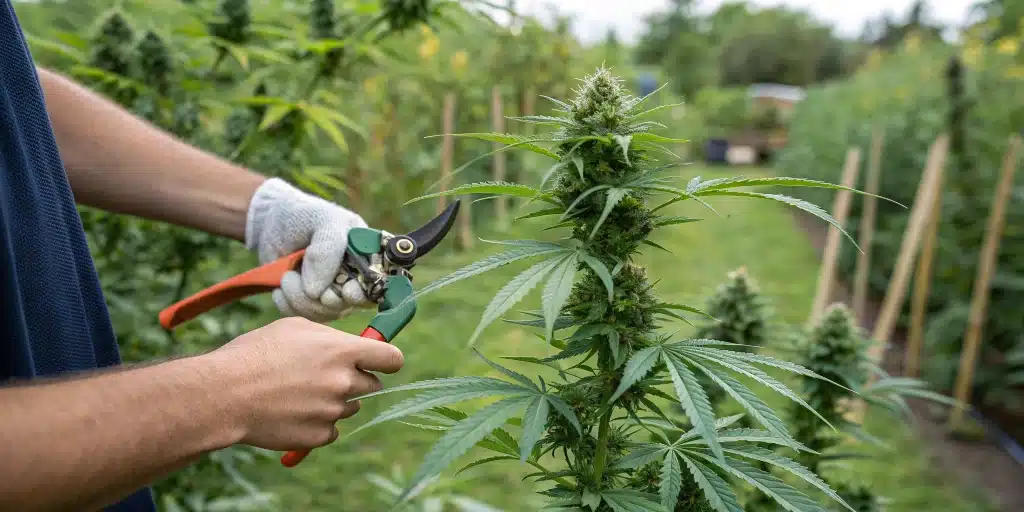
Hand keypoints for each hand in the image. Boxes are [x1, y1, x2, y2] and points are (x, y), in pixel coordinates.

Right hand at [207, 317, 404, 450]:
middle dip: (355, 380)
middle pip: (372, 384)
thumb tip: (348, 346)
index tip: (382, 362)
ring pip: (350, 407)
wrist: (224, 394)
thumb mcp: (295, 328)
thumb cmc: (255, 354)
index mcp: (342, 351)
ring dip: (334, 402)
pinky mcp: (319, 436)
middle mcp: (344, 382)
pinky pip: (331, 430)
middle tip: (324, 376)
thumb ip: (330, 338)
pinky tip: (292, 412)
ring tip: (298, 393)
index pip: (391, 358)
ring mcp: (333, 411)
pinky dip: (317, 424)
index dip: (387, 360)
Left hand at [245, 178, 374, 321]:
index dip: (364, 292)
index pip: (378, 283)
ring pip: (325, 313)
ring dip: (299, 298)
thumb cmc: (304, 216)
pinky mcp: (313, 304)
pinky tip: (282, 286)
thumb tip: (318, 292)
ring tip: (287, 275)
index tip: (347, 291)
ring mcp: (335, 293)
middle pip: (350, 304)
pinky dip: (288, 304)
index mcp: (369, 255)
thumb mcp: (322, 221)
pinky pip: (304, 317)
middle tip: (303, 284)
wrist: (272, 225)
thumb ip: (328, 250)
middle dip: (324, 298)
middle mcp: (356, 277)